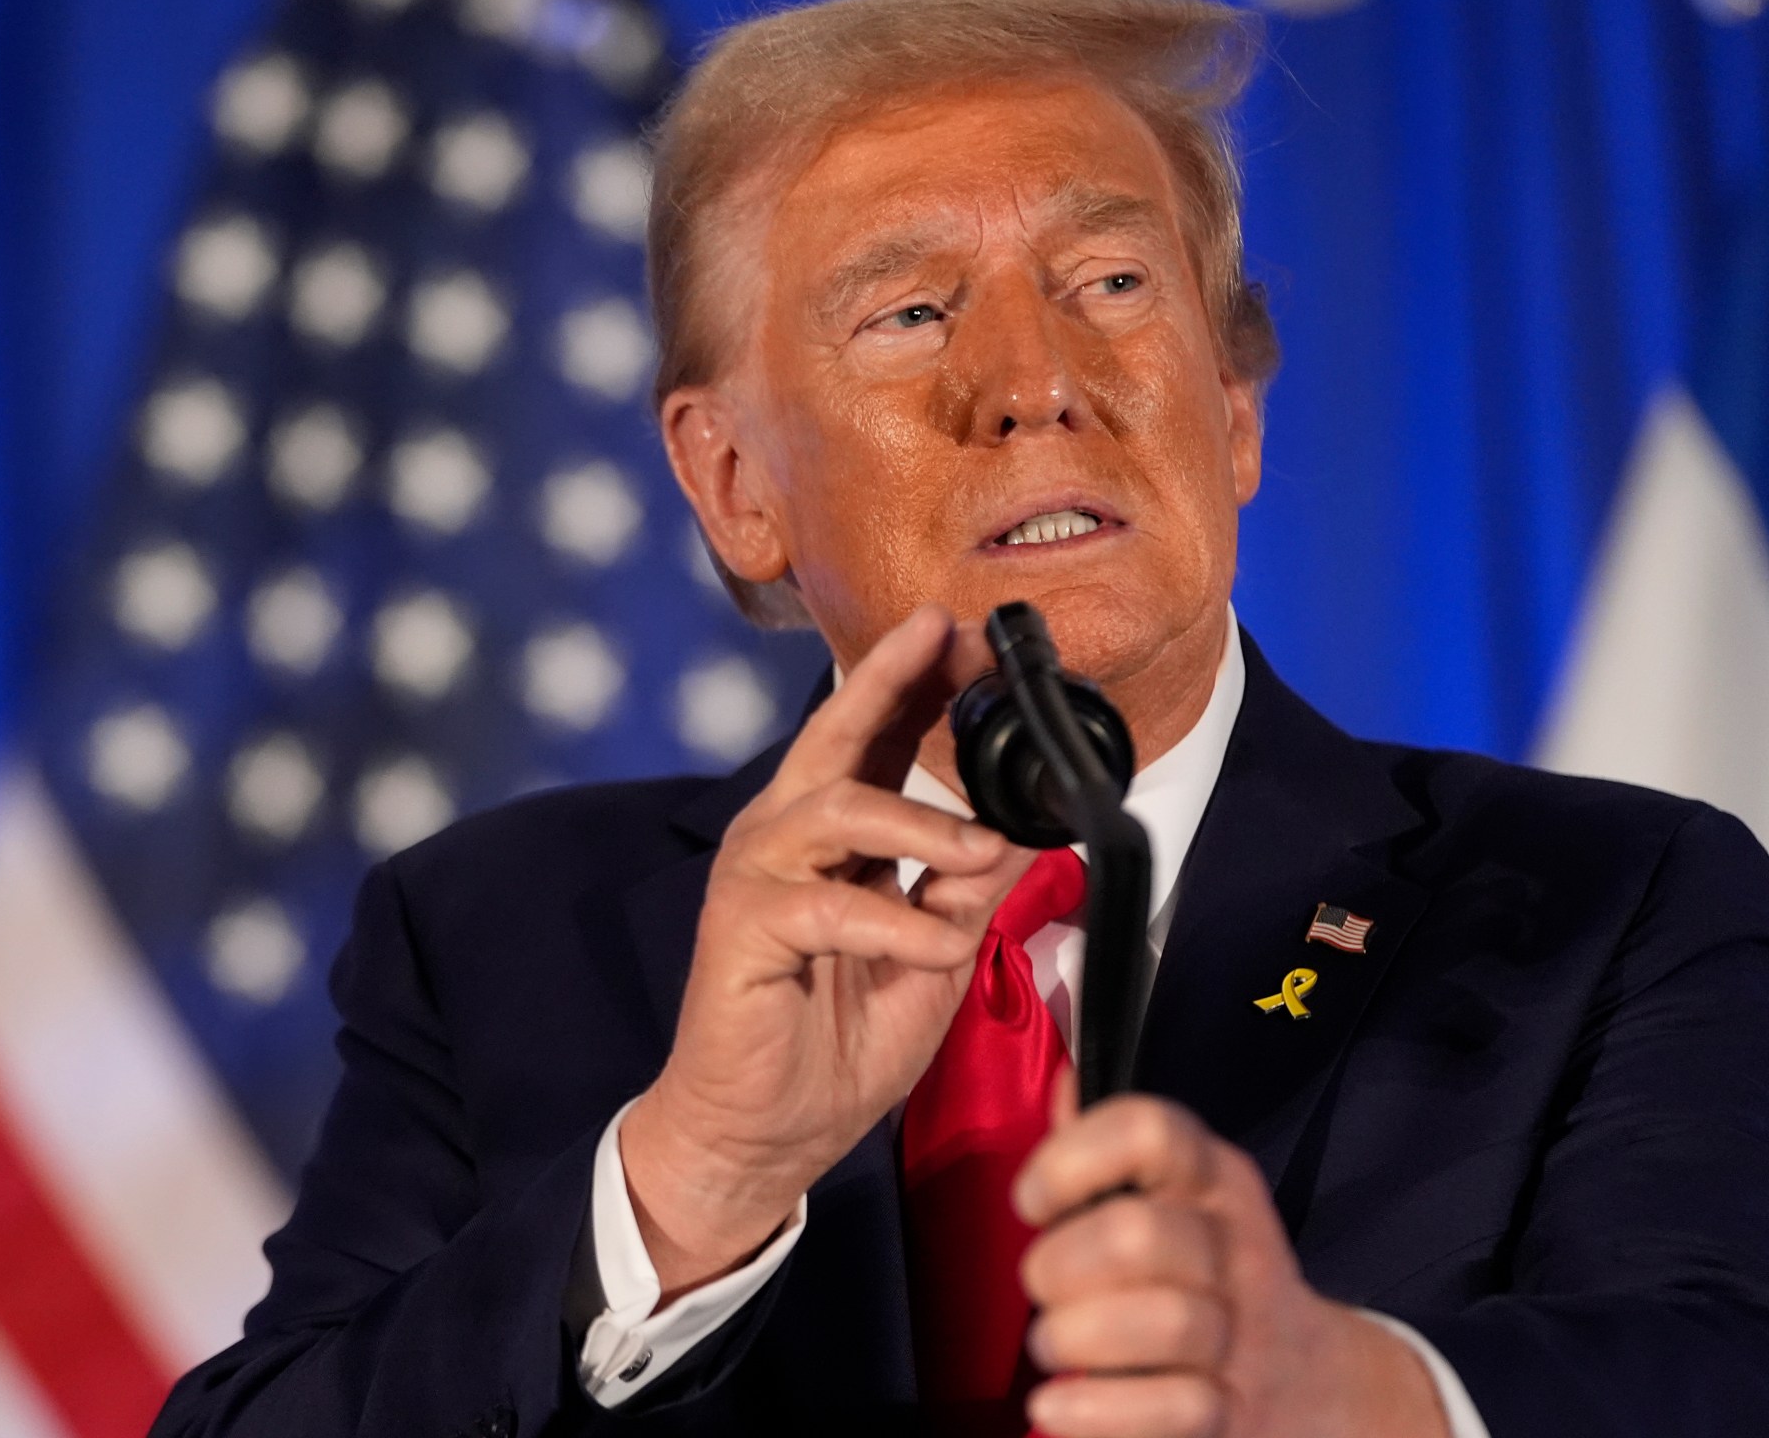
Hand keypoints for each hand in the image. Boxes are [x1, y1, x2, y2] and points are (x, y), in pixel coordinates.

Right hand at [620, 606, 1032, 1299]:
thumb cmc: (834, 1043)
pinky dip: (894, 922)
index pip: (871, 739)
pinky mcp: (743, 931)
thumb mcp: (931, 956)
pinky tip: (935, 945)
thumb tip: (1024, 826)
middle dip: (891, 681)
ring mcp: (758, 878)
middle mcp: (783, 839)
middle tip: (942, 636)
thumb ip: (966, 887)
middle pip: (834, 736)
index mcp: (828, 838)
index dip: (913, 683)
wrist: (763, 1134)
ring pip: (836, 808)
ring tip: (979, 850)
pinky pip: (827, 904)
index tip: (961, 634)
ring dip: (920, 823)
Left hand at [1014, 1078, 1449, 1437]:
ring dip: (1077, 1338)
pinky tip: (1053, 1407)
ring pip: (1167, 1323)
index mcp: (1211, 1178)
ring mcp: (1242, 1335)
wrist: (1308, 1380)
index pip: (1151, 1129)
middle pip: (1139, 1235)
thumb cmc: (1199, 1274)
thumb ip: (1107, 1149)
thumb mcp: (1169, 1197)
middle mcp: (1234, 1247)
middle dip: (1060, 1264)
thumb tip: (1065, 1083)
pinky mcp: (1234, 1414)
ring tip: (1051, 1345)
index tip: (1032, 1201)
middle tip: (1042, 1287)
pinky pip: (1175, 1410)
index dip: (1071, 1159)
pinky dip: (1097, 1413)